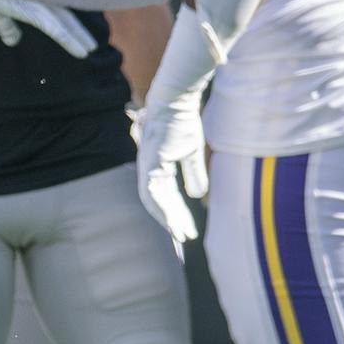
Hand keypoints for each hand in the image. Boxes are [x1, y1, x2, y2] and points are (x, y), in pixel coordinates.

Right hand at [0, 0, 94, 56]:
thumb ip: (8, 26)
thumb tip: (14, 42)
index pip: (56, 11)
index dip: (67, 23)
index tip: (77, 34)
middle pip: (65, 16)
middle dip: (77, 31)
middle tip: (90, 45)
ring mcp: (41, 4)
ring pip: (65, 23)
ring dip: (78, 37)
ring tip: (89, 50)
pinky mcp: (36, 11)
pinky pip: (57, 29)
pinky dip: (70, 41)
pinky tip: (83, 52)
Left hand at [136, 88, 208, 243]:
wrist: (176, 103)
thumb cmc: (183, 123)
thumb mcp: (192, 154)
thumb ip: (193, 174)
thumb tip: (198, 196)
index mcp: (158, 169)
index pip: (165, 197)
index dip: (176, 213)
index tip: (187, 230)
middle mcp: (149, 170)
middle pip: (158, 203)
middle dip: (172, 221)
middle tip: (184, 239)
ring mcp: (146, 168)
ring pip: (154, 202)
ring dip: (169, 219)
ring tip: (182, 235)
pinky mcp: (148, 164)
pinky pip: (152, 192)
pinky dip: (162, 208)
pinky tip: (172, 220)